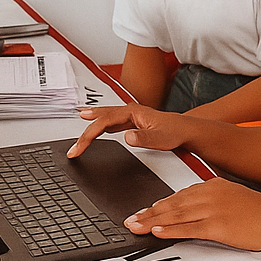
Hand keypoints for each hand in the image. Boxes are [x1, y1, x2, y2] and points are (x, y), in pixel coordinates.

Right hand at [67, 104, 194, 157]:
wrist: (187, 131)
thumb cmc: (176, 133)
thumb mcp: (161, 139)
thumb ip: (144, 137)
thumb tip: (127, 137)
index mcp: (132, 112)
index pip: (103, 122)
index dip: (88, 135)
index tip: (78, 149)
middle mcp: (130, 112)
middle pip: (101, 118)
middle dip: (85, 131)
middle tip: (73, 147)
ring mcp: (131, 116)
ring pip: (105, 117)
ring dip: (91, 122)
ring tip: (78, 120)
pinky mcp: (134, 122)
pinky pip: (112, 122)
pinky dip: (101, 124)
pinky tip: (99, 127)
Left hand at [123, 177, 260, 251]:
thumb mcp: (234, 197)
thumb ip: (212, 200)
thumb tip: (191, 211)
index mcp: (213, 185)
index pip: (180, 194)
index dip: (160, 205)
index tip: (145, 211)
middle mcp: (210, 194)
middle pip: (173, 204)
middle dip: (149, 212)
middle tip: (130, 219)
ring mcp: (214, 209)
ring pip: (175, 215)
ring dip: (152, 221)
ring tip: (135, 226)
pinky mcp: (219, 226)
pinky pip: (189, 229)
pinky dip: (170, 230)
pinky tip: (157, 232)